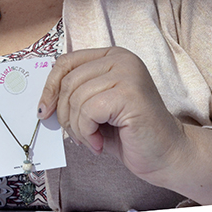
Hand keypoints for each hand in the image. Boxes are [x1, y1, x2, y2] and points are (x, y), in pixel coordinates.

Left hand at [38, 47, 211, 204]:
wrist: (167, 155)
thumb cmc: (130, 134)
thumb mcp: (96, 107)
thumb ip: (75, 94)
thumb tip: (43, 100)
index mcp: (112, 56)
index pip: (66, 62)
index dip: (49, 87)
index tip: (44, 110)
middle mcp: (121, 59)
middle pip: (68, 81)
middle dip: (64, 114)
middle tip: (78, 135)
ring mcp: (128, 74)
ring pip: (77, 98)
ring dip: (77, 128)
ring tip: (92, 141)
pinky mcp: (130, 94)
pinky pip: (89, 111)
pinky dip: (87, 133)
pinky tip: (100, 144)